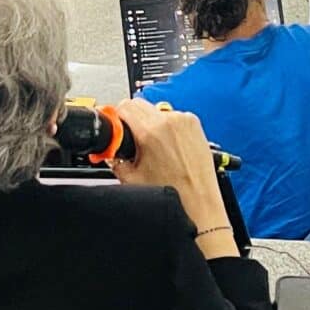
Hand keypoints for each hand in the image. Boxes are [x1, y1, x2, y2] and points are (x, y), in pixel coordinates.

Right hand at [107, 100, 234, 254]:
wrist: (200, 205)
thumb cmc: (175, 196)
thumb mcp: (131, 179)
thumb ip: (115, 158)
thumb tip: (109, 149)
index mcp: (152, 131)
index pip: (124, 106)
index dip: (115, 117)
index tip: (115, 128)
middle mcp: (171, 121)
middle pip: (140, 105)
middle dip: (131, 120)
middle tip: (129, 140)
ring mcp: (186, 122)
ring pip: (157, 110)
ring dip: (149, 123)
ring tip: (151, 148)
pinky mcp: (196, 127)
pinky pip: (173, 118)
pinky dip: (166, 128)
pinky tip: (166, 148)